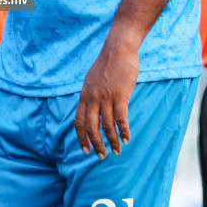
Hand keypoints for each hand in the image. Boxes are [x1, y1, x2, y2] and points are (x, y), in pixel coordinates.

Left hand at [75, 37, 138, 158]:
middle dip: (96, 145)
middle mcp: (93, 98)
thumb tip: (90, 108)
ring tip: (118, 150)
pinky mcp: (120, 96)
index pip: (79, 122)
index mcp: (85, 96)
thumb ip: (90, 95)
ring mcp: (106, 97)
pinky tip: (127, 138)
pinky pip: (121, 118)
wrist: (118, 50)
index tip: (86, 150)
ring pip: (107, 126)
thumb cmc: (108, 65)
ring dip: (112, 141)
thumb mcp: (92, 80)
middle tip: (102, 156)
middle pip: (91, 127)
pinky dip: (124, 131)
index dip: (82, 138)